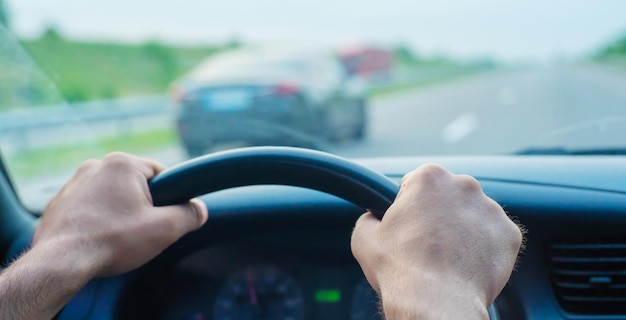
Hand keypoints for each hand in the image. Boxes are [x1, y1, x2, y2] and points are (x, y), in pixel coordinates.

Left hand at [32, 152, 207, 277]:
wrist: (61, 261)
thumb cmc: (111, 241)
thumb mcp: (165, 229)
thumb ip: (189, 215)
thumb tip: (199, 210)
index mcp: (123, 164)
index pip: (162, 173)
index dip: (170, 196)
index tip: (166, 216)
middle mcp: (96, 165)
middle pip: (136, 184)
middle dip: (143, 206)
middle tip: (143, 230)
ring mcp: (74, 182)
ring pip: (112, 195)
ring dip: (120, 212)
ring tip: (119, 236)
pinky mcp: (61, 200)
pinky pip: (91, 206)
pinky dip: (98, 219)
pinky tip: (100, 237)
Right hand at [351, 164, 522, 318]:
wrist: (436, 303)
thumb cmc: (401, 270)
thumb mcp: (364, 236)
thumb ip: (369, 216)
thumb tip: (374, 217)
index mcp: (430, 177)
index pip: (417, 183)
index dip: (409, 205)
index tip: (409, 225)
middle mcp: (464, 185)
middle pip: (449, 196)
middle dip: (440, 214)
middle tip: (428, 244)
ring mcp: (491, 209)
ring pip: (474, 215)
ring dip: (463, 230)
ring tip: (448, 258)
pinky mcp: (510, 235)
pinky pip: (495, 237)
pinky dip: (484, 249)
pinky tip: (466, 264)